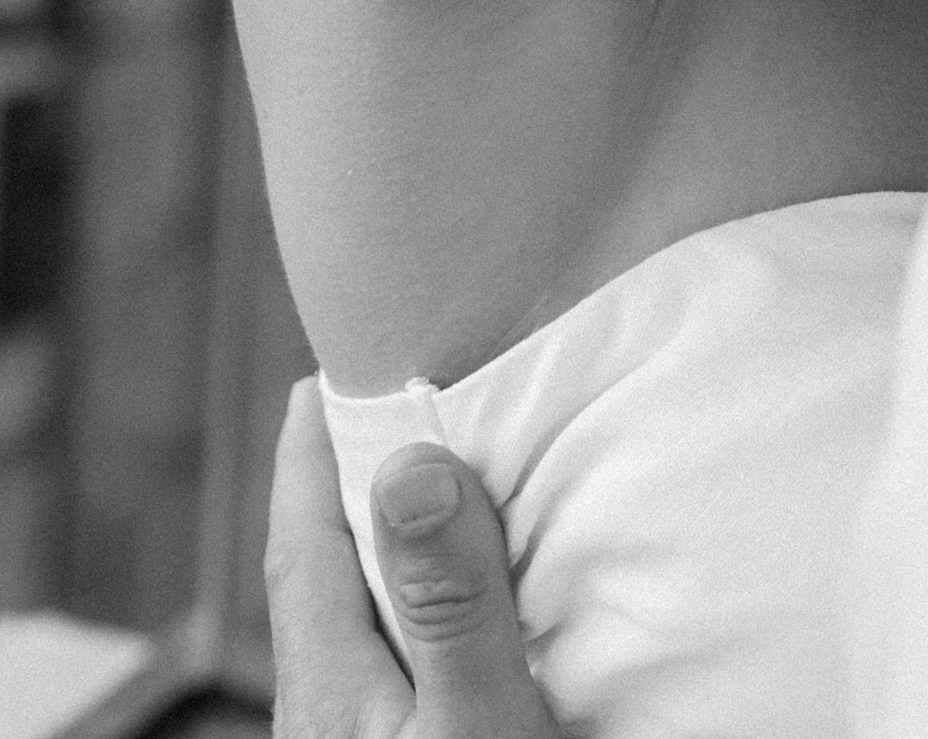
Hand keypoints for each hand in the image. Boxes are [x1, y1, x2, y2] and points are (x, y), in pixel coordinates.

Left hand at [266, 378, 557, 738]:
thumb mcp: (476, 722)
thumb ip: (448, 604)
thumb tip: (413, 468)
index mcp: (327, 687)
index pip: (302, 543)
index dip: (311, 451)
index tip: (328, 372)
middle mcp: (319, 713)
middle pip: (319, 573)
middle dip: (345, 484)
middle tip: (387, 406)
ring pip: (350, 618)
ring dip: (381, 542)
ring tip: (430, 486)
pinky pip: (381, 655)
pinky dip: (411, 597)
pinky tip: (457, 602)